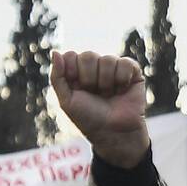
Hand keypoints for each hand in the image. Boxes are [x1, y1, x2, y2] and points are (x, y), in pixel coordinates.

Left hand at [51, 50, 149, 168]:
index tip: (78, 89)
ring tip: (109, 95)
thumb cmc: (89, 119)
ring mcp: (113, 68)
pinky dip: (122, 79)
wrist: (113, 133)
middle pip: (88, 55)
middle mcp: (95, 68)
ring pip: (107, 59)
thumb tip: (54, 52)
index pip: (70, 56)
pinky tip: (122, 90)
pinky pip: (125, 63)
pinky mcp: (132, 71)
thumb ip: (57, 77)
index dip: (73, 72)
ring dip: (106, 83)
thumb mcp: (67, 101)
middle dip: (89, 79)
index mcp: (78, 73)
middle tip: (94, 94)